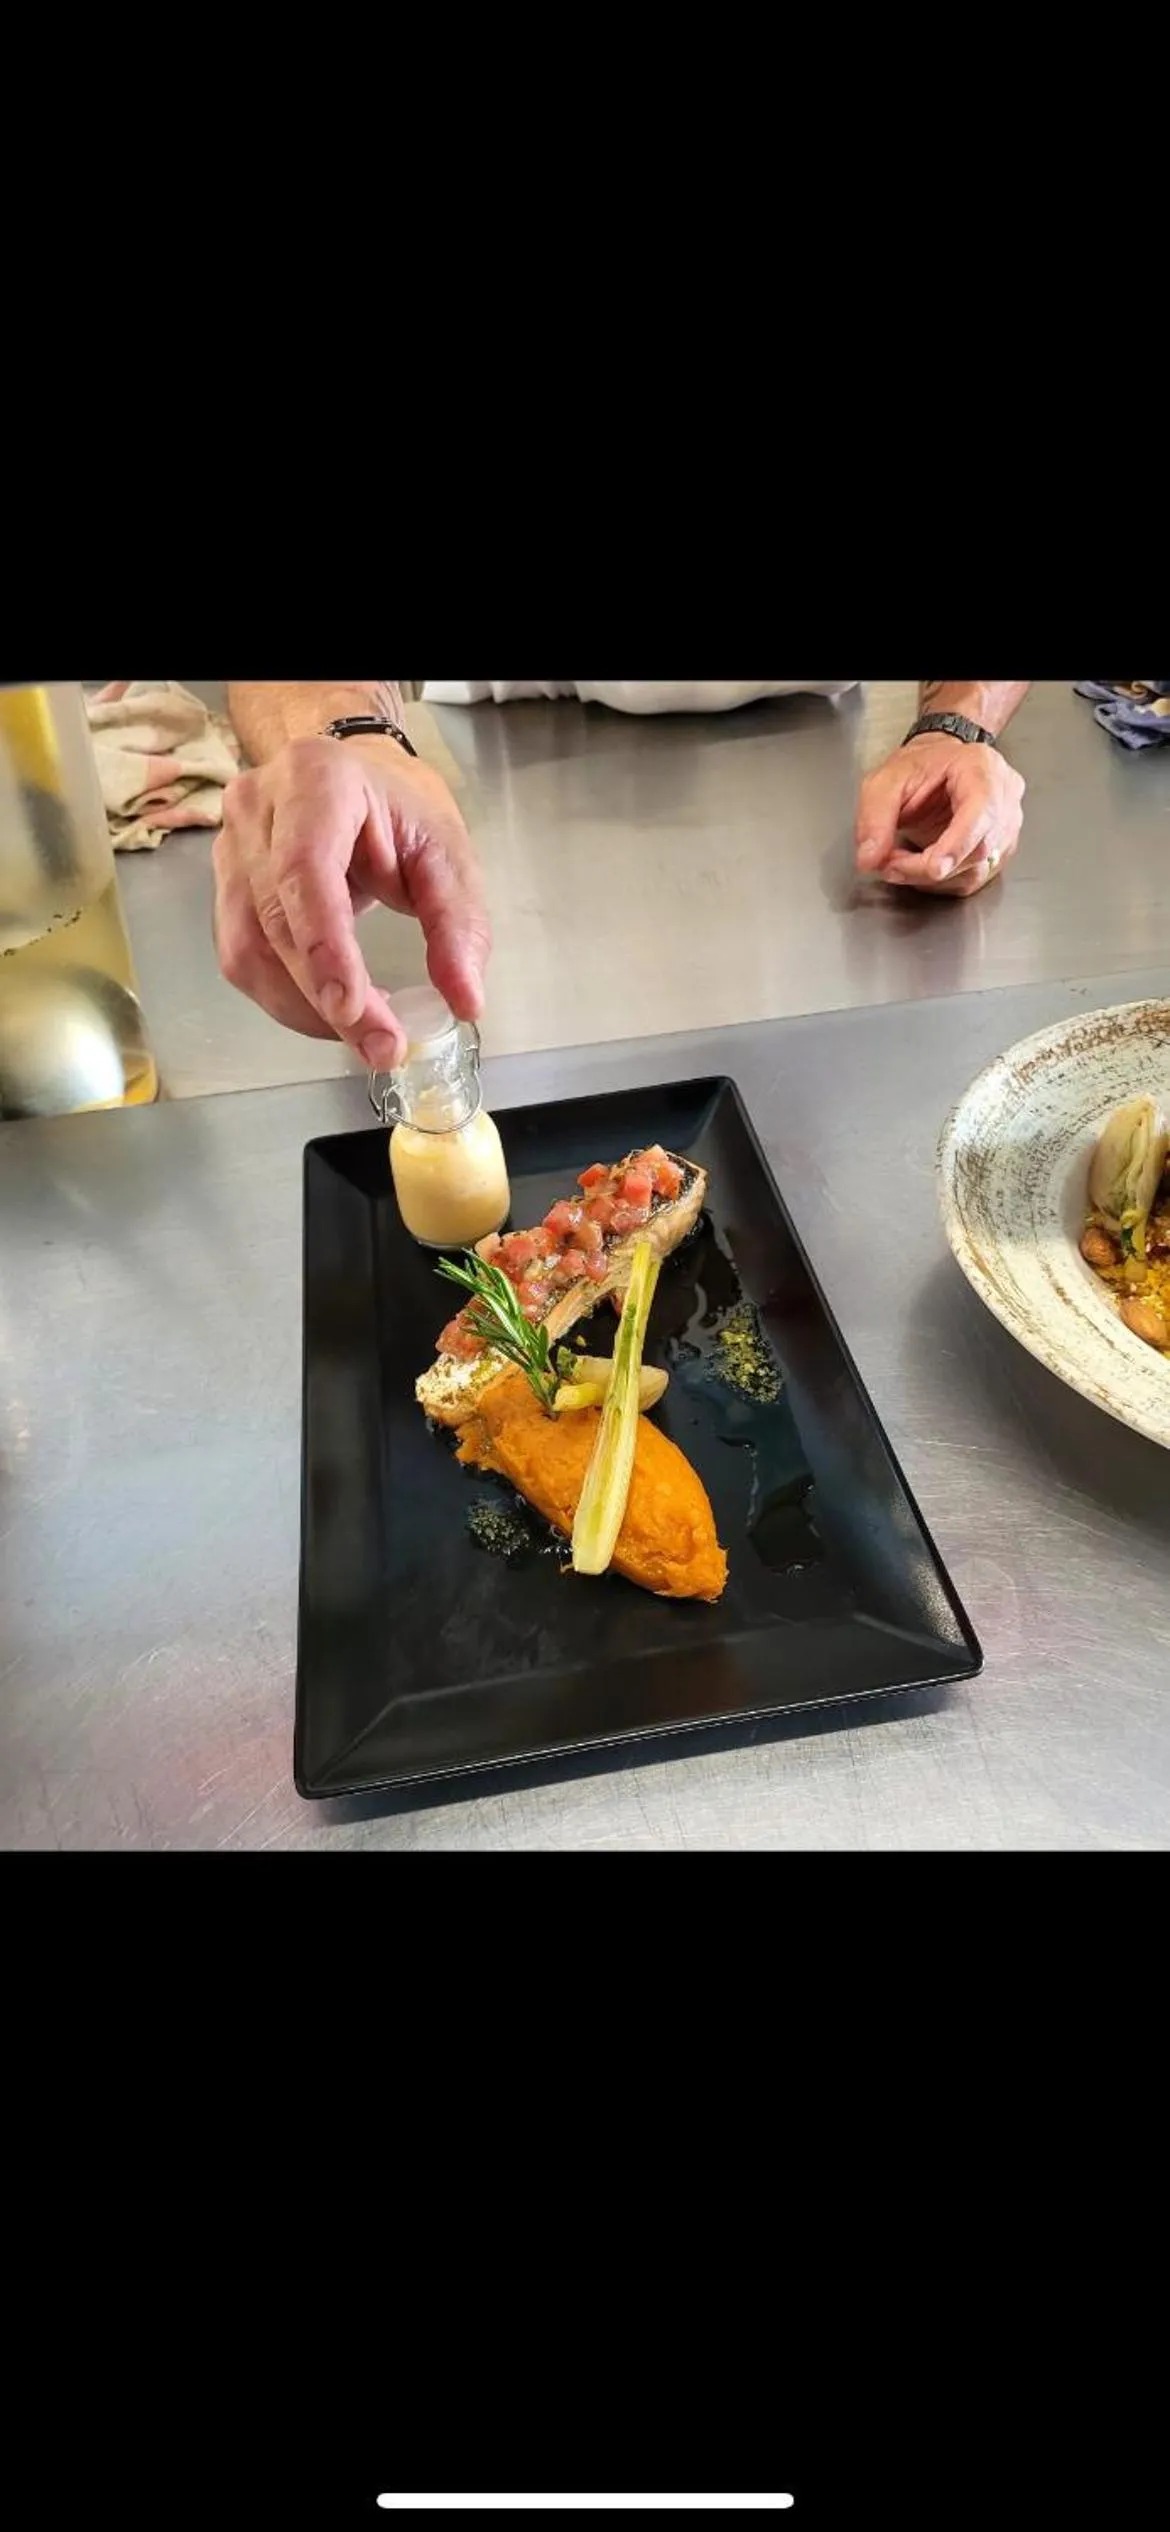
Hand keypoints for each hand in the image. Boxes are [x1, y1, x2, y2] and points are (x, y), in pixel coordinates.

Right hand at [213, 737, 490, 1065]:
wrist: (355, 781)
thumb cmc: (398, 810)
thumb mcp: (446, 855)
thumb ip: (459, 926)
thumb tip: (464, 1000)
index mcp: (315, 779)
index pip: (304, 868)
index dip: (323, 943)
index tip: (352, 1005)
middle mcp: (257, 809)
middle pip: (275, 920)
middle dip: (326, 998)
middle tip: (382, 1046)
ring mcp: (230, 849)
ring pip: (249, 950)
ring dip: (305, 1009)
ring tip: (366, 1037)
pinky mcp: (224, 889)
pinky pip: (244, 960)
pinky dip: (290, 999)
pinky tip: (334, 1012)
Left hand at [855, 735, 1024, 897]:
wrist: (940, 764)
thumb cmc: (921, 766)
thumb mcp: (884, 781)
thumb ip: (874, 818)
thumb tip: (870, 859)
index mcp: (981, 768)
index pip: (981, 812)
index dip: (957, 844)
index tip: (931, 867)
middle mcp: (1004, 796)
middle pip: (977, 848)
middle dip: (929, 866)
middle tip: (889, 865)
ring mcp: (1008, 824)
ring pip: (976, 869)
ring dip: (933, 879)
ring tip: (900, 863)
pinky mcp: (1001, 849)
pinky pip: (974, 877)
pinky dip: (943, 882)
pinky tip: (921, 866)